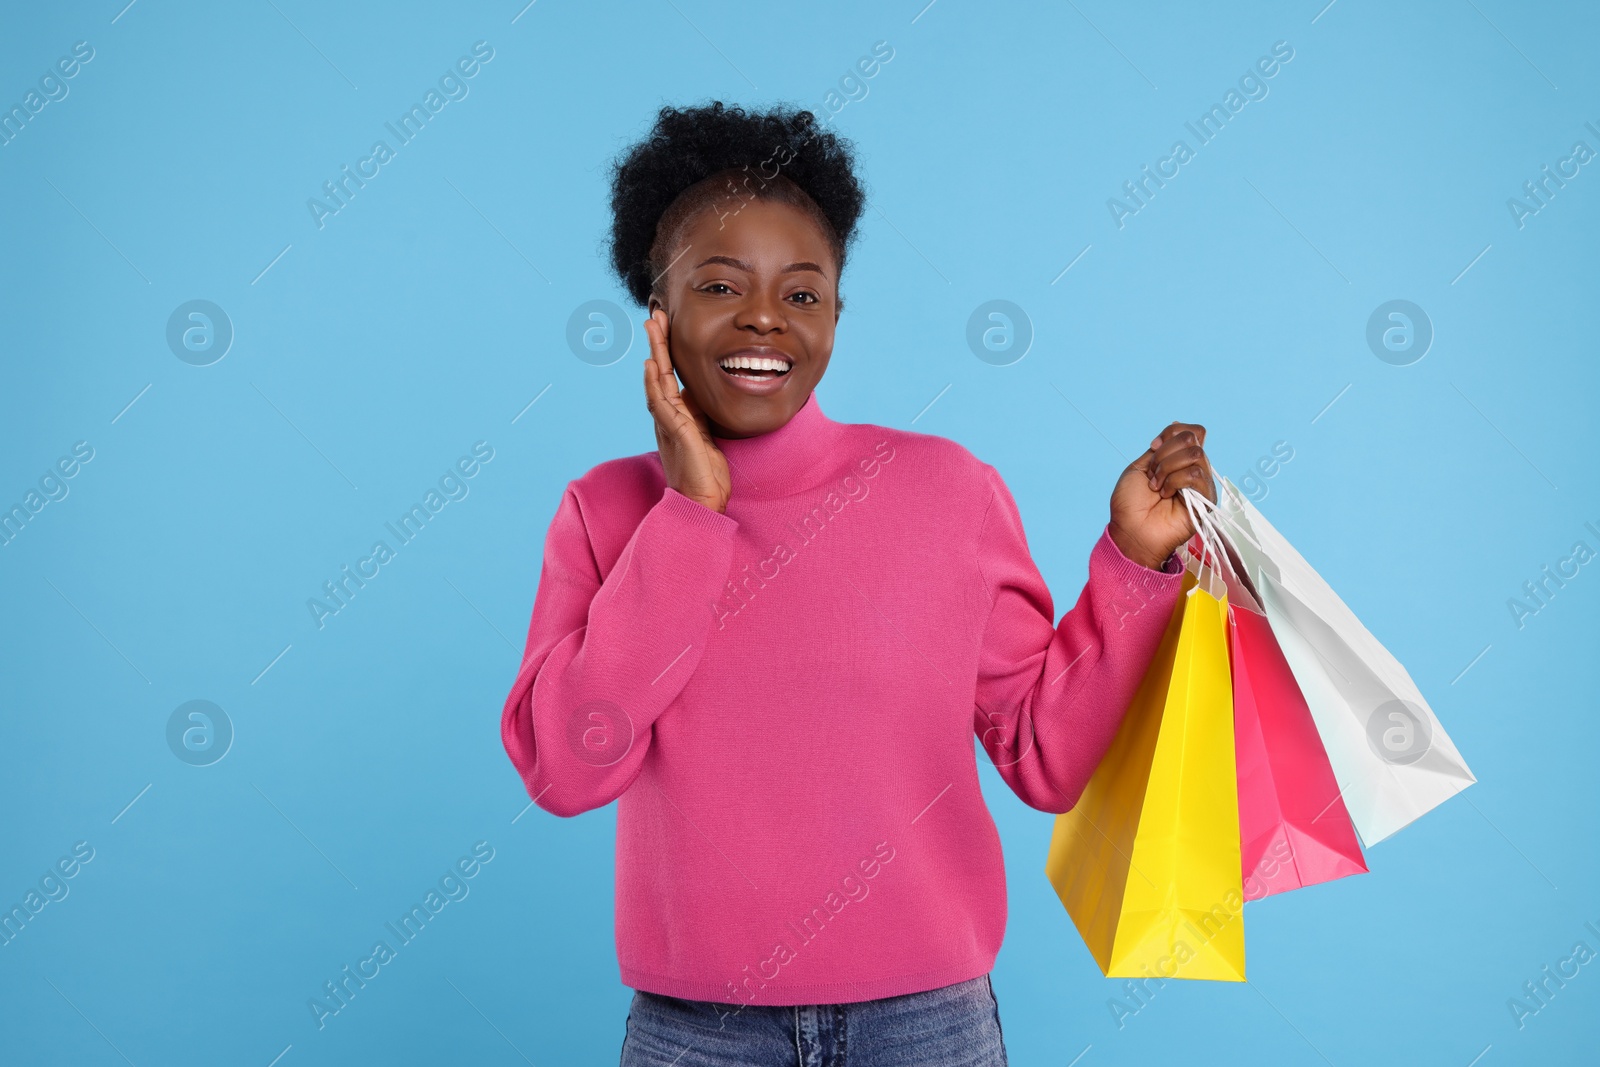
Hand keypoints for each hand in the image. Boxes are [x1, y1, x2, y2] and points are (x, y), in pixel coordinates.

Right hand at [643, 309, 730, 513]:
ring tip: (652, 327)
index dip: (669, 352)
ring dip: (655, 352)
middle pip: (660, 372)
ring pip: (657, 380)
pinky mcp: (675, 433)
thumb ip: (700, 415)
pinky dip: (654, 383)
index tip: (667, 328)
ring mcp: (669, 423)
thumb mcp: (707, 436)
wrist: (701, 503)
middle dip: (658, 343)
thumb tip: (700, 395)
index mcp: (679, 416)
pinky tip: (651, 365)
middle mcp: (669, 417)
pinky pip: (661, 403)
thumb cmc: (705, 475)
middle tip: (655, 315)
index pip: (671, 376)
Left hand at [1108, 421, 1216, 570]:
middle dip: (1165, 453)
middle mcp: (1193, 470)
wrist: (1130, 530)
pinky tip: (1166, 494)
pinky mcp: (1206, 500)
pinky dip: (1175, 481)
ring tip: (1156, 487)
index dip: (1171, 434)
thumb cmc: (1130, 504)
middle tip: (1152, 474)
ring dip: (1167, 468)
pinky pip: (1197, 474)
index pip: (1191, 432)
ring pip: (1195, 455)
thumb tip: (1175, 425)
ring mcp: (1200, 485)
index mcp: (1179, 461)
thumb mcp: (1140, 467)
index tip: (1152, 447)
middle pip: (1192, 439)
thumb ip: (1160, 448)